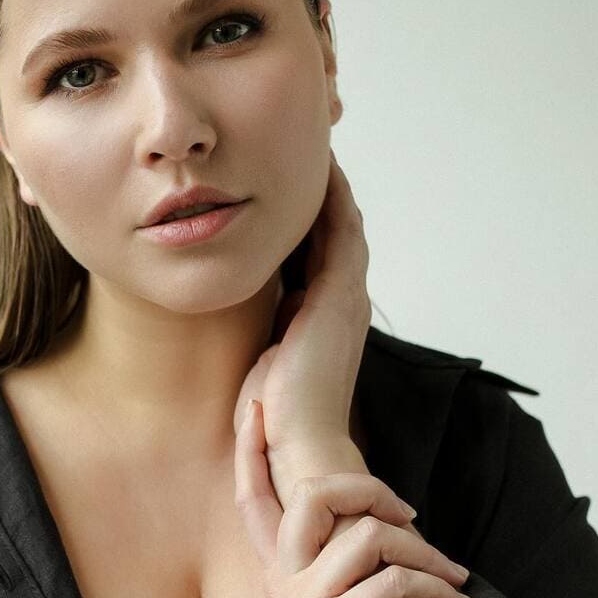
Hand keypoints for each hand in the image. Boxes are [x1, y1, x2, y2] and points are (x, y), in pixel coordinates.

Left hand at [234, 150, 370, 459]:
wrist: (297, 450)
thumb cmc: (277, 419)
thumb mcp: (267, 362)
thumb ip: (267, 333)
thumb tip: (251, 314)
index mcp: (326, 319)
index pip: (322, 253)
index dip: (308, 217)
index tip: (282, 185)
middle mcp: (344, 304)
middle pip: (339, 231)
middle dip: (322, 193)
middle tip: (300, 151)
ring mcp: (346, 298)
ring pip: (344, 224)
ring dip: (330, 186)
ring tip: (312, 147)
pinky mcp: (339, 297)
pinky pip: (341, 231)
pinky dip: (333, 199)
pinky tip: (318, 169)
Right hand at [234, 397, 473, 597]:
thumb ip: (326, 569)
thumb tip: (373, 526)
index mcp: (274, 572)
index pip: (251, 496)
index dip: (249, 448)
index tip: (255, 404)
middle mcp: (281, 580)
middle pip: (312, 494)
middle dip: (367, 487)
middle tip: (408, 513)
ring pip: (367, 536)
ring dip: (424, 550)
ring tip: (452, 574)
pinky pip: (395, 583)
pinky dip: (436, 587)